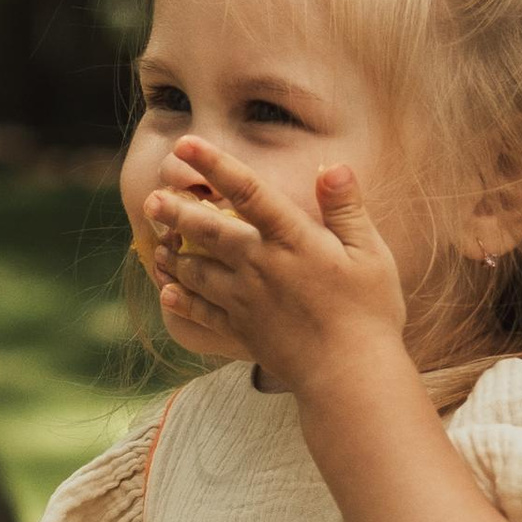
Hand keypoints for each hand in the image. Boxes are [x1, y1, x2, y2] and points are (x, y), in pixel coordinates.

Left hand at [145, 135, 410, 392]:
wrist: (350, 377)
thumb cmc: (369, 312)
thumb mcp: (371, 254)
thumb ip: (347, 208)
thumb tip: (331, 166)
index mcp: (292, 240)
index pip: (248, 191)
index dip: (215, 163)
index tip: (186, 143)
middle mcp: (261, 265)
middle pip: (208, 231)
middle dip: (176, 212)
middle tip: (151, 199)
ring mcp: (246, 300)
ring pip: (197, 271)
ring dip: (174, 255)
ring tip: (157, 243)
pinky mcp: (242, 331)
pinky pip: (202, 313)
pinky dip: (181, 301)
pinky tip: (167, 292)